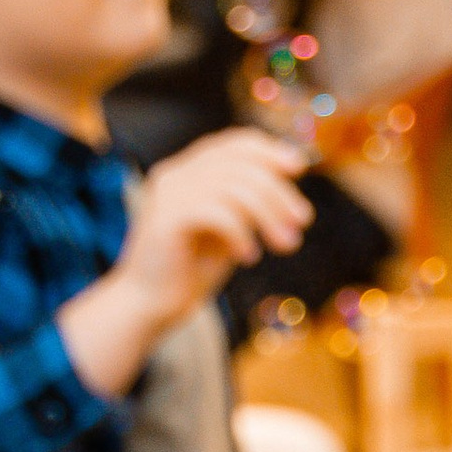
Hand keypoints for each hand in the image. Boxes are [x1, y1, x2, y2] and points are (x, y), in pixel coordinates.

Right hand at [58, 131, 310, 393]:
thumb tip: (291, 191)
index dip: (268, 150)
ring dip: (269, 215)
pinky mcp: (166, 218)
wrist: (149, 307)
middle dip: (278, 191)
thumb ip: (249, 206)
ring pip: (233, 186)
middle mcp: (176, 174)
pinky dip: (241, 233)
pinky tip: (249, 257)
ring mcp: (168, 193)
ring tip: (287, 245)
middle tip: (301, 222)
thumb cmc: (191, 272)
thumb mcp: (229, 231)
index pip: (233, 144)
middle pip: (240, 164)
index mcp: (188, 172)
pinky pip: (218, 212)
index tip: (299, 167)